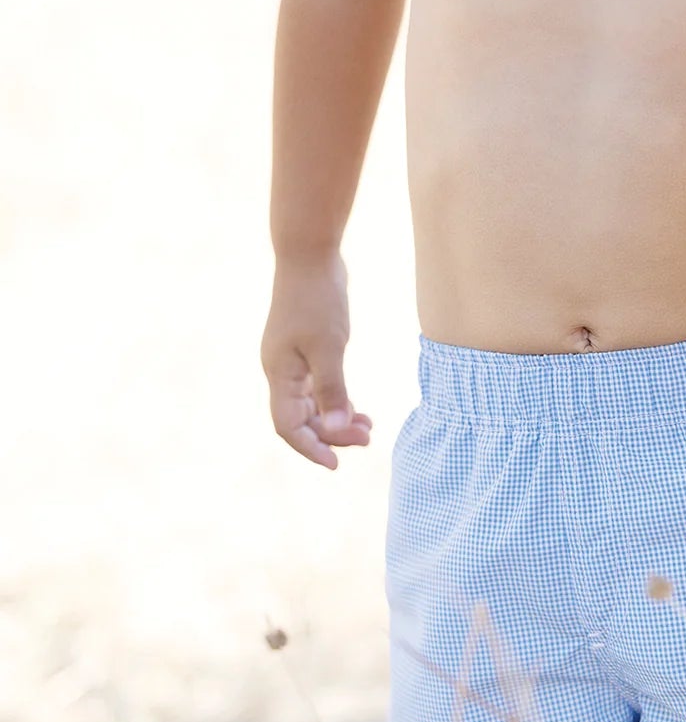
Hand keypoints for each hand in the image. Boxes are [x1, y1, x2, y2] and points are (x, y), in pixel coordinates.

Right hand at [261, 253, 372, 468]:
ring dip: (337, 419)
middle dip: (332, 435)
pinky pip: (317, 388)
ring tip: (369, 428)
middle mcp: (282, 372)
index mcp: (280, 375)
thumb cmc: (318, 299)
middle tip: (367, 439)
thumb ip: (333, 388)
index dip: (311, 448)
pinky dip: (337, 400)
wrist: (310, 256)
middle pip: (301, 420)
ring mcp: (292, 360)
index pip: (289, 427)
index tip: (336, 465)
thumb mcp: (329, 346)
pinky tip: (358, 408)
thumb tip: (337, 428)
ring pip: (311, 405)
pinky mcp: (305, 349)